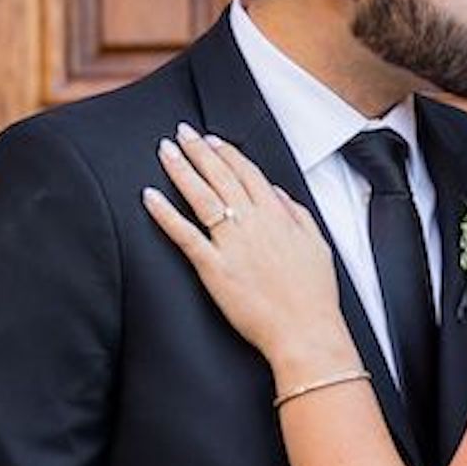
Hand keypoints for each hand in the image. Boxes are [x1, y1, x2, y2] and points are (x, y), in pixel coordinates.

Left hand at [144, 124, 347, 366]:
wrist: (306, 332)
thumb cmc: (314, 295)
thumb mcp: (317, 245)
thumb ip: (296, 213)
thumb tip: (276, 192)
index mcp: (277, 216)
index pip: (247, 173)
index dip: (226, 153)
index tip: (211, 140)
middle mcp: (253, 223)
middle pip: (220, 176)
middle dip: (198, 151)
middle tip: (180, 133)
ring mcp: (232, 245)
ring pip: (201, 196)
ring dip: (181, 170)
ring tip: (165, 151)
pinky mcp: (214, 268)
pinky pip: (185, 235)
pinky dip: (165, 214)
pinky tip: (150, 197)